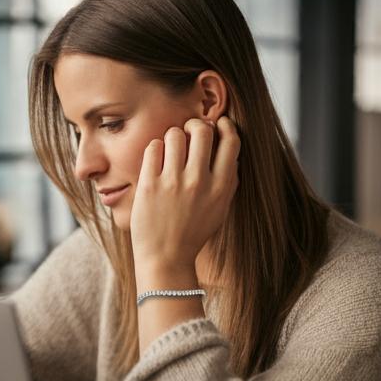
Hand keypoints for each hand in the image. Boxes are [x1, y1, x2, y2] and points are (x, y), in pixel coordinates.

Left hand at [129, 116, 239, 273]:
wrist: (166, 257)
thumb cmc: (193, 230)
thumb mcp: (220, 208)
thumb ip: (227, 179)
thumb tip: (227, 145)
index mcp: (222, 188)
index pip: (232, 141)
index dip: (225, 125)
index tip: (217, 123)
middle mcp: (200, 182)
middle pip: (202, 129)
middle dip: (195, 124)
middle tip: (189, 131)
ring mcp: (173, 182)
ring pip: (174, 133)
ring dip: (172, 136)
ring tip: (171, 148)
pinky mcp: (149, 183)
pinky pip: (153, 147)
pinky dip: (155, 148)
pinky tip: (157, 159)